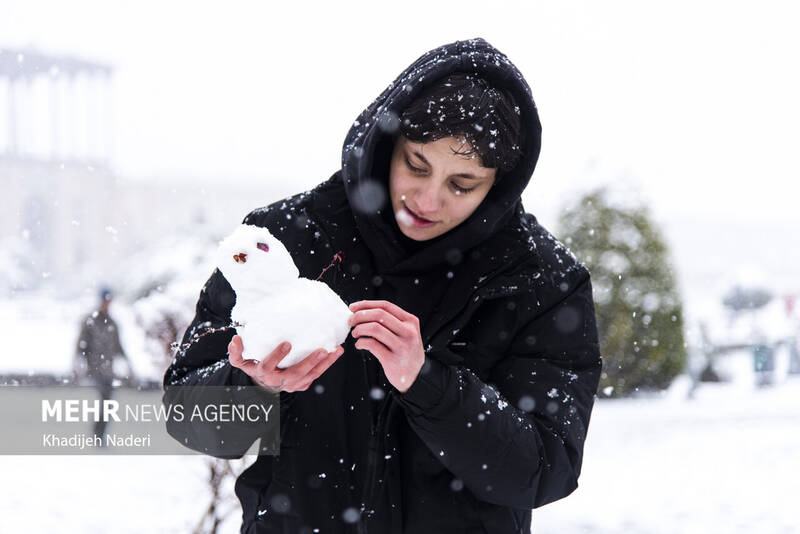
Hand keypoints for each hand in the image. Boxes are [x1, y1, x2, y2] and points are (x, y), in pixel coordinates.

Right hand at [228, 335, 343, 392]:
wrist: (262, 385)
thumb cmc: (254, 366)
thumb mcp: (240, 361)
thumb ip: (236, 352)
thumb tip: (235, 340)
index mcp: (263, 373)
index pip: (268, 367)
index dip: (277, 356)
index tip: (287, 344)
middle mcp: (278, 381)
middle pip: (295, 374)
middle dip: (309, 362)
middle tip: (322, 350)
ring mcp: (291, 385)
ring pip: (310, 376)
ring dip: (324, 364)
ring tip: (336, 350)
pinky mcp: (301, 384)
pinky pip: (315, 375)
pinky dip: (326, 365)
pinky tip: (335, 354)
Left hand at [348, 300, 423, 392]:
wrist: (417, 377)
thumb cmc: (407, 353)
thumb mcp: (406, 333)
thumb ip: (391, 323)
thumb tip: (364, 312)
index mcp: (410, 321)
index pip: (385, 305)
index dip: (366, 304)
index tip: (353, 307)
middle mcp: (408, 332)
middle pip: (378, 314)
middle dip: (359, 316)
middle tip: (350, 321)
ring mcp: (402, 346)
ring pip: (374, 328)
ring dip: (359, 329)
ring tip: (355, 333)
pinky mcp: (393, 360)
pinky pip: (372, 345)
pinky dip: (361, 342)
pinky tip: (359, 345)